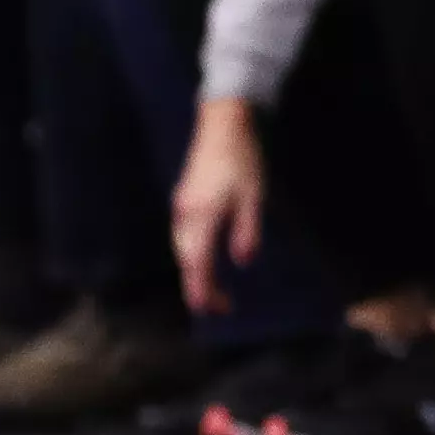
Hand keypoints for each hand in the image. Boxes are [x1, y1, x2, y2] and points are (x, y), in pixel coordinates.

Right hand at [172, 98, 266, 313]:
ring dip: (195, 272)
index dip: (203, 289)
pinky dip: (192, 255)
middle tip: (222, 307)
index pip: (198, 262)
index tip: (210, 310)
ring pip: (182, 249)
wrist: (221, 124)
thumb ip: (246, 231)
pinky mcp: (183, 199)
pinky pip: (183, 237)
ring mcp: (181, 206)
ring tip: (213, 291)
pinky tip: (203, 261)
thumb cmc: (242, 158)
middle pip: (187, 260)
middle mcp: (186, 213)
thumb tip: (242, 262)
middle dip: (200, 286)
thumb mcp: (252, 196)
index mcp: (203, 214)